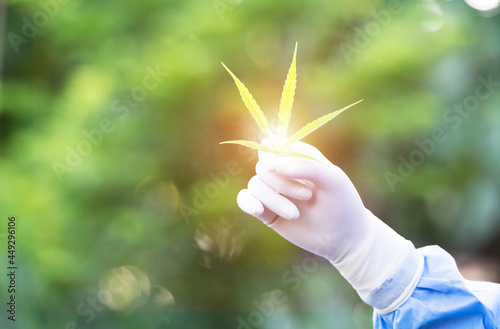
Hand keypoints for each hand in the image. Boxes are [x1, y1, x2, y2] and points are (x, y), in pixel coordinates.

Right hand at [237, 141, 370, 261]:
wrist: (344, 238)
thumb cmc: (342, 203)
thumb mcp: (332, 180)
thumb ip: (306, 166)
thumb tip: (273, 164)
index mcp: (299, 157)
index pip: (274, 145)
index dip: (270, 153)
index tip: (276, 166)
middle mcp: (283, 172)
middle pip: (263, 167)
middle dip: (281, 182)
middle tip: (307, 195)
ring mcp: (274, 192)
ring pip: (255, 185)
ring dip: (274, 200)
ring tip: (295, 214)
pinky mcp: (267, 211)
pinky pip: (244, 200)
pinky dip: (247, 202)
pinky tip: (259, 211)